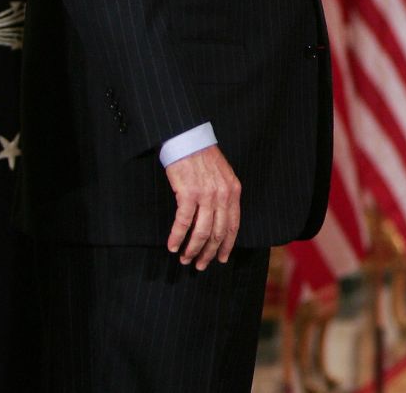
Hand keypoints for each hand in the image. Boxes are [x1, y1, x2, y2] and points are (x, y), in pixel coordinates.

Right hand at [165, 144, 241, 269]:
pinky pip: (184, 222)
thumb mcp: (223, 176)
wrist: (189, 140)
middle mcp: (223, 195)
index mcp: (234, 191)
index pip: (233, 225)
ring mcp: (207, 195)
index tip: (221, 259)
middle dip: (209, 252)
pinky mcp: (188, 193)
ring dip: (193, 248)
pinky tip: (171, 245)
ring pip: (202, 231)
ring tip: (185, 259)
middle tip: (200, 265)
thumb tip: (219, 219)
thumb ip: (224, 196)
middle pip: (218, 232)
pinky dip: (177, 236)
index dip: (227, 245)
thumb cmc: (203, 158)